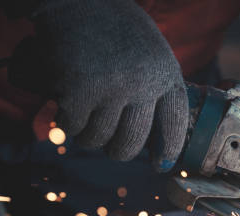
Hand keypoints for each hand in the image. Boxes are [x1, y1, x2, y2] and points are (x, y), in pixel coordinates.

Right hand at [9, 0, 187, 171]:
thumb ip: (153, 85)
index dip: (169, 149)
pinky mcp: (81, 91)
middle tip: (109, 147)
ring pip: (98, 140)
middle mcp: (144, 83)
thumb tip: (151, 134)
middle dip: (117, 152)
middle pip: (131, 144)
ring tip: (83, 117)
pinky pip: (72, 128)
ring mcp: (113, 88)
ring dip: (86, 135)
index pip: (173, 123)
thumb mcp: (149, 50)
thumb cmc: (111, 25)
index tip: (160, 165)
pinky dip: (65, 122)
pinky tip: (65, 106)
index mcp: (165, 72)